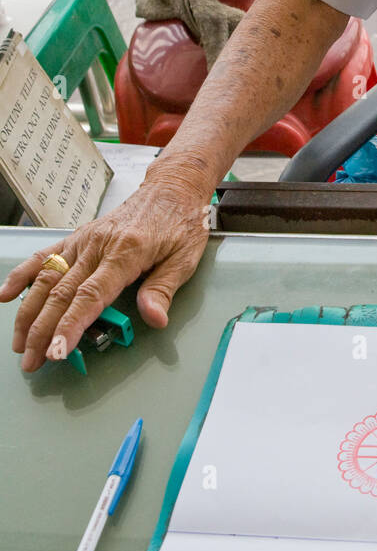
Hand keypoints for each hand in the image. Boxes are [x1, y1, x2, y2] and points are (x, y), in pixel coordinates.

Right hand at [0, 173, 212, 372]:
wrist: (173, 188)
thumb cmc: (182, 222)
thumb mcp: (185, 258)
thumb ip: (163, 289)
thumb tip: (154, 319)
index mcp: (127, 251)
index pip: (91, 296)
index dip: (70, 326)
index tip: (56, 351)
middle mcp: (99, 245)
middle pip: (62, 293)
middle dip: (43, 331)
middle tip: (33, 361)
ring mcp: (85, 239)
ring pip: (47, 278)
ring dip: (29, 312)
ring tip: (20, 343)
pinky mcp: (79, 235)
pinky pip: (45, 255)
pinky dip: (23, 274)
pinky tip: (6, 294)